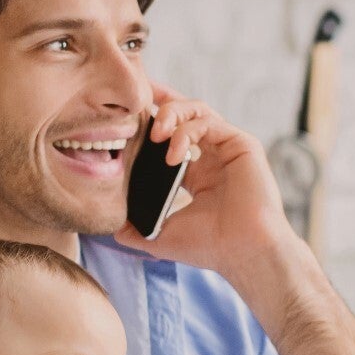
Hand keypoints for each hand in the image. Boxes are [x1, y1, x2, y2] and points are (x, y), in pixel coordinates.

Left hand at [113, 82, 303, 273]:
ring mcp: (228, 148)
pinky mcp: (242, 144)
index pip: (172, 137)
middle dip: (160, 102)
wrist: (244, 252)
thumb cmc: (211, 247)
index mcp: (198, 174)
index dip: (151, 122)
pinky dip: (186, 132)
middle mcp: (214, 156)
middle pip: (185, 114)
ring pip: (197, 111)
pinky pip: (209, 123)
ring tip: (155, 135)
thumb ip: (135, 229)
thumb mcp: (161, 236)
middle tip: (136, 106)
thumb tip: (110, 227)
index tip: (126, 116)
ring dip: (171, 114)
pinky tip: (173, 155)